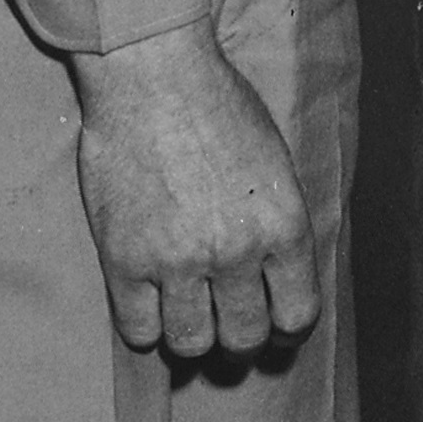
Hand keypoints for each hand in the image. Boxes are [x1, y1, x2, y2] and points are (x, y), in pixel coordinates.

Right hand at [70, 20, 322, 361]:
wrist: (155, 78)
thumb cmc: (219, 106)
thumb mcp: (275, 162)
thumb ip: (278, 221)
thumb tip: (277, 274)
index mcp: (283, 224)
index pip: (298, 314)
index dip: (287, 328)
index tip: (275, 323)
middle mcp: (235, 251)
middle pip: (244, 338)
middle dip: (240, 338)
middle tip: (228, 322)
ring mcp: (177, 261)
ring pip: (191, 343)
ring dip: (193, 336)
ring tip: (189, 313)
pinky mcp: (124, 262)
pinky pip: (139, 332)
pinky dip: (148, 327)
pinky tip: (152, 305)